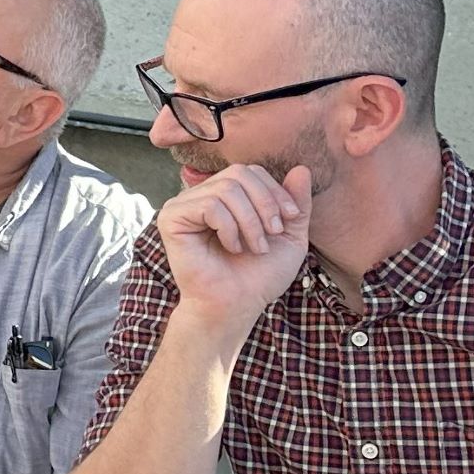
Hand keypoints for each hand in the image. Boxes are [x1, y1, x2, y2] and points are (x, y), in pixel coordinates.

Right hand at [154, 161, 316, 344]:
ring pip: (226, 189)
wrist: (236, 305)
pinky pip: (209, 205)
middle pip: (239, 173)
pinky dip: (229, 228)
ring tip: (254, 247)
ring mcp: (183, 205)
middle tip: (272, 234)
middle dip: (265, 203)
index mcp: (225, 197)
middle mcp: (201, 196)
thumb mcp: (289, 236)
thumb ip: (297, 204)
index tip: (290, 218)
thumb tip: (302, 167)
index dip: (274, 191)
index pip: (250, 171)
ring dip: (250, 221)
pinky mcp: (171, 218)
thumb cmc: (258, 276)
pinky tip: (232, 248)